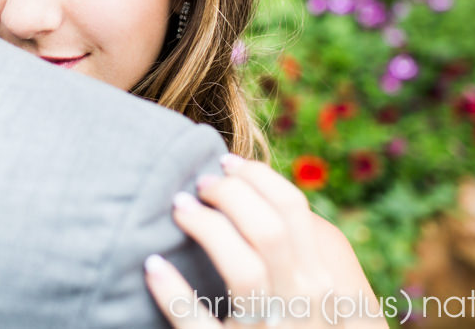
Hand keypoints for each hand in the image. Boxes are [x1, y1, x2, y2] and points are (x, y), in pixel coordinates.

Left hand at [145, 154, 386, 327]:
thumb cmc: (294, 327)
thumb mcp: (313, 291)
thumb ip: (297, 248)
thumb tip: (257, 192)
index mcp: (321, 279)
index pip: (295, 209)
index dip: (257, 177)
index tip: (224, 162)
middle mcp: (303, 304)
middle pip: (269, 230)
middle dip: (230, 195)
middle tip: (198, 184)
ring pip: (245, 271)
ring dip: (208, 231)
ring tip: (178, 209)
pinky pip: (199, 324)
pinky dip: (174, 294)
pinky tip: (153, 266)